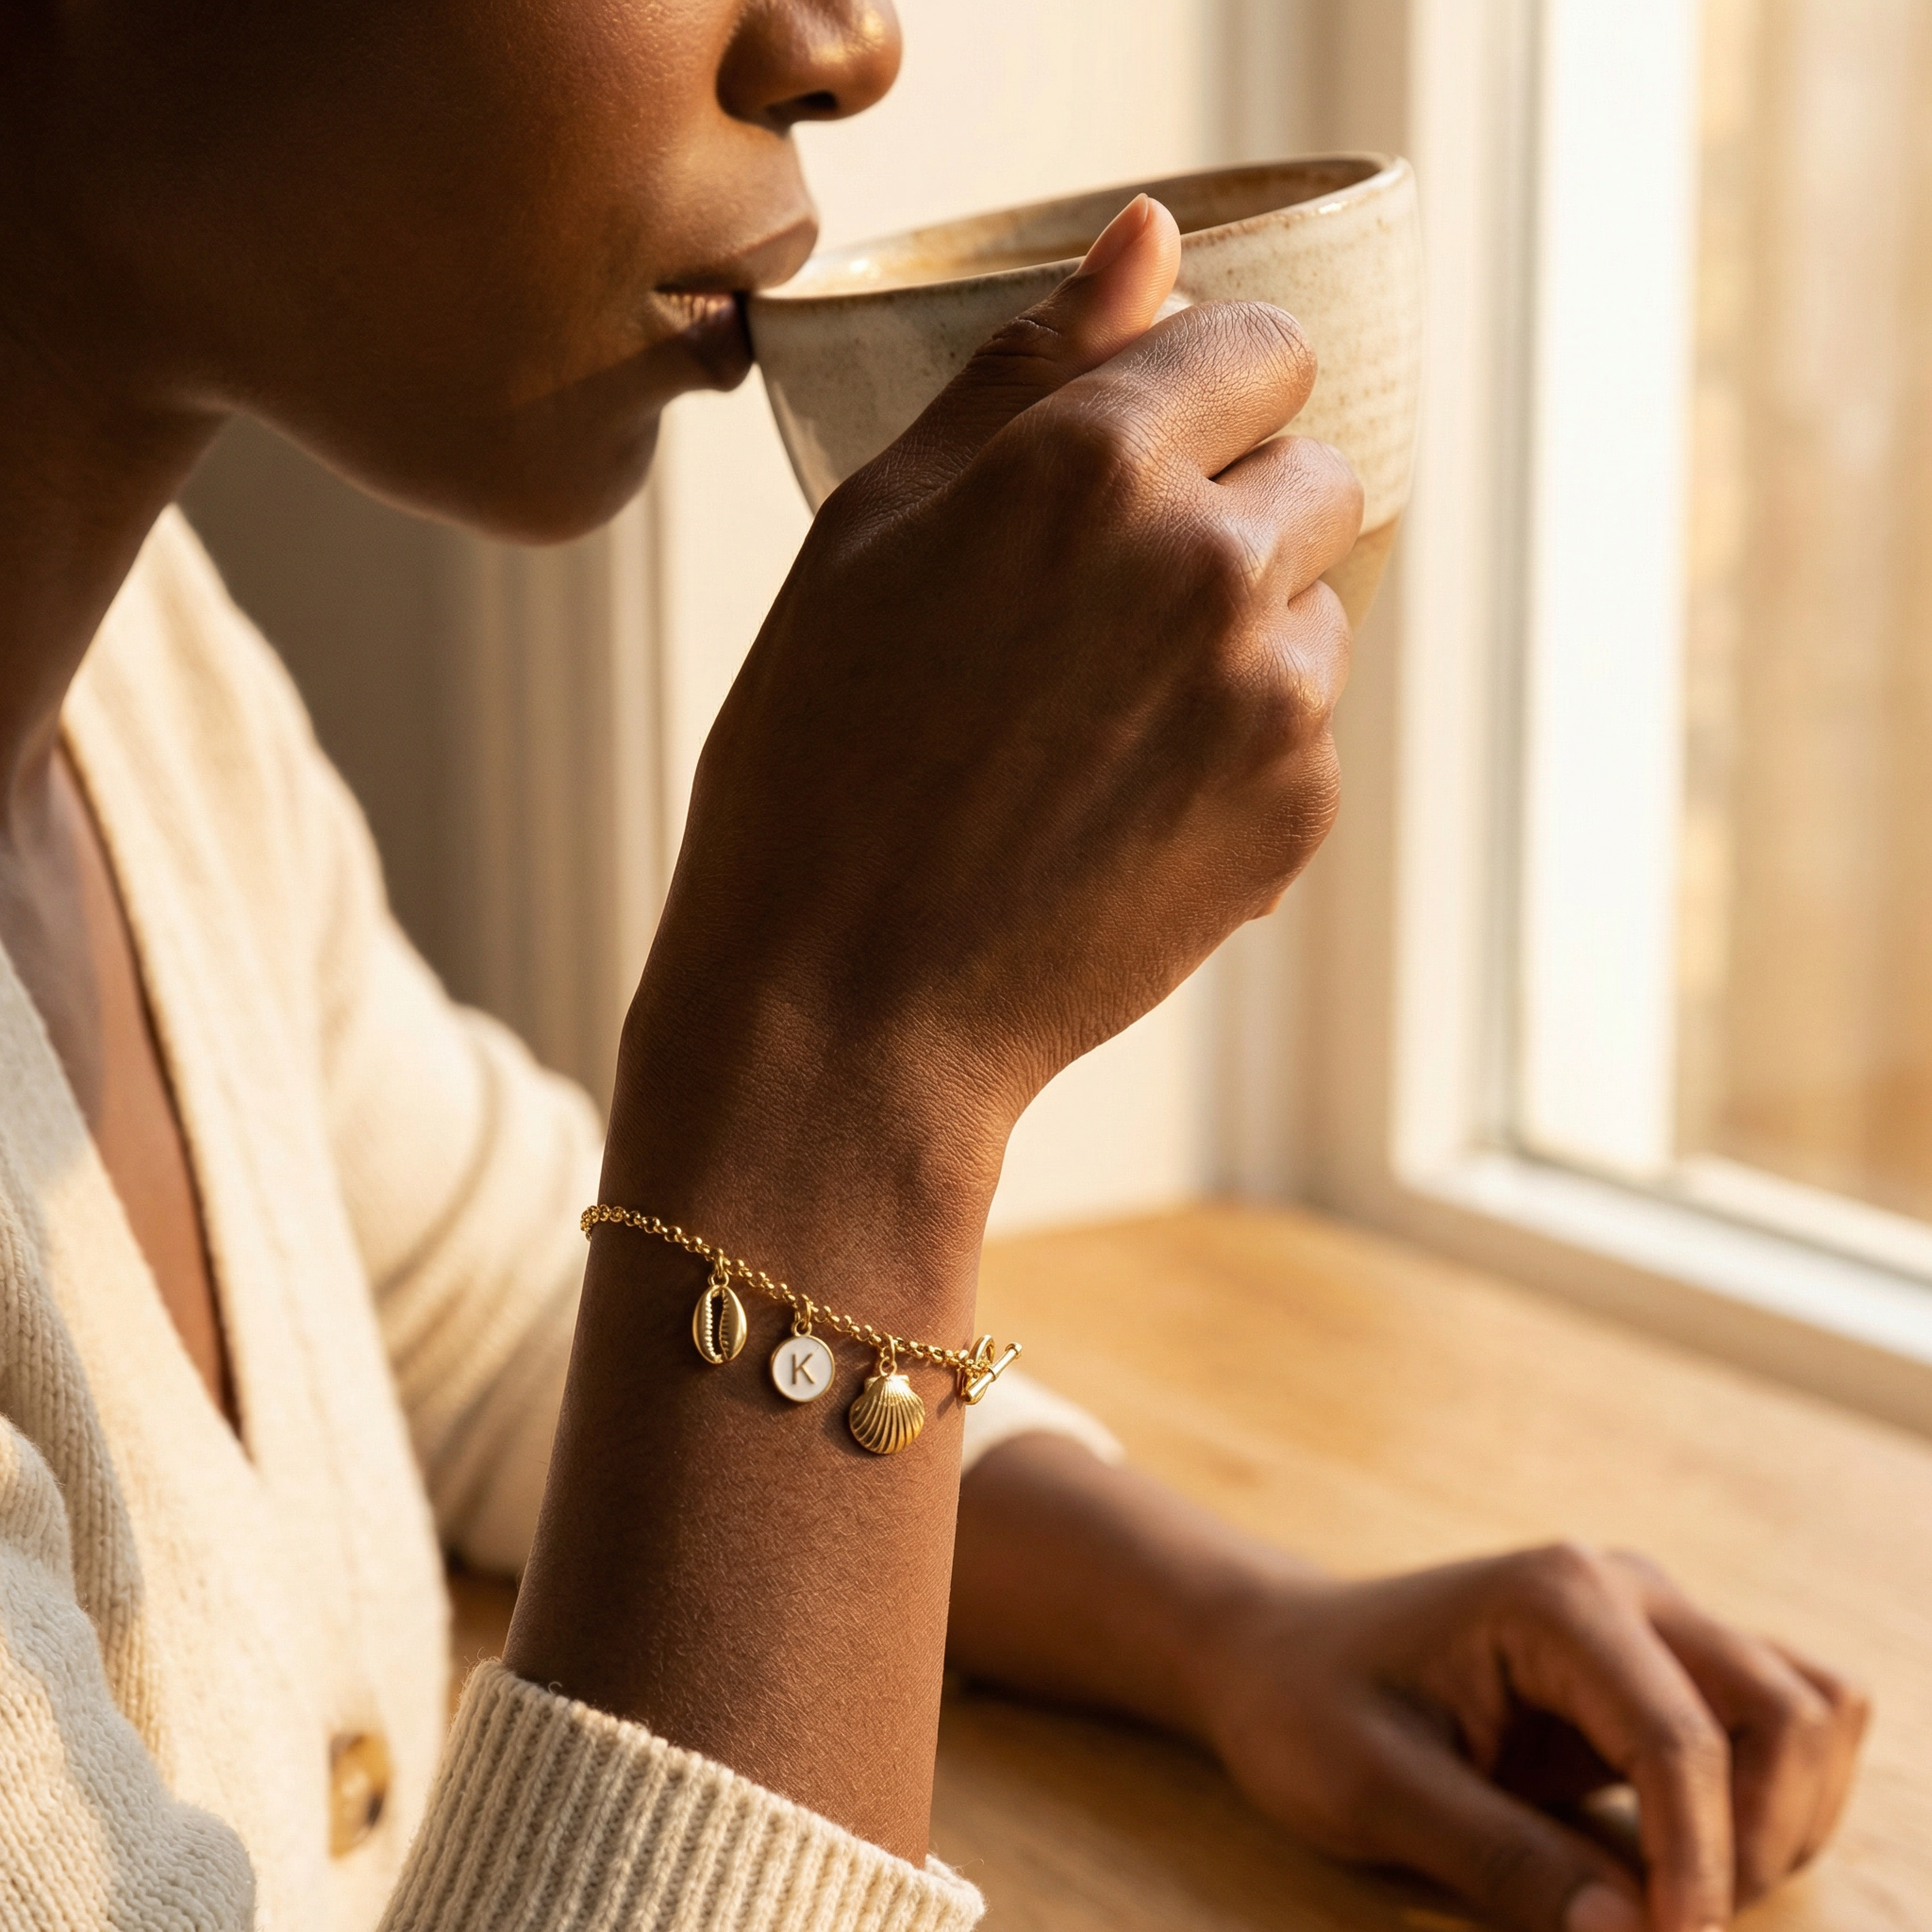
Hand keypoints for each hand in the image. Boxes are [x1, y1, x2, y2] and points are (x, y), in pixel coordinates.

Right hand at [617, 195, 1362, 1221]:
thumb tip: (1152, 239)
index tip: (1155, 448)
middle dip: (1233, 512)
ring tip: (1097, 725)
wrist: (844, 1006)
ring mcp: (1269, 697)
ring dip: (1241, 636)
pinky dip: (1239, 751)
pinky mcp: (1296, 811)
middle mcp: (1210, 564)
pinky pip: (1307, 729)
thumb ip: (1027, 368)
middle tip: (1101, 612)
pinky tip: (1120, 805)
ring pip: (1319, 607)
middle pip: (1316, 473)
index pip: (1261, 345)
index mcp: (1095, 465)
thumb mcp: (873, 532)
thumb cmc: (817, 766)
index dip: (1207, 392)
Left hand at [1199, 1543, 1868, 1931]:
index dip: (1696, 1874)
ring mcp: (1650, 1616)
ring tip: (1683, 1894)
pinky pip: (1778, 1720)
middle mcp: (1623, 1586)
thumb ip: (1503, 1863)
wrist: (1277, 1656)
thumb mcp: (1372, 1794)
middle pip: (1784, 1712)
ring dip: (1785, 1818)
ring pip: (1806, 1708)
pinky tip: (1696, 1857)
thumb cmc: (1305, 1712)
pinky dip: (1779, 1798)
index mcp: (1553, 1598)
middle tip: (1669, 1925)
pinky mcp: (1657, 1662)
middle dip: (1757, 1842)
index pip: (1683, 1744)